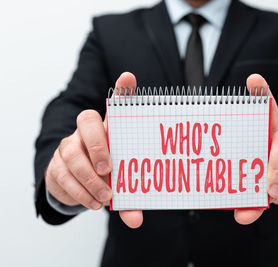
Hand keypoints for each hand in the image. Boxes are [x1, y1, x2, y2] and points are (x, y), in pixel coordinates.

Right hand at [45, 72, 142, 227]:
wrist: (77, 184)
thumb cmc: (106, 174)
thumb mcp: (122, 182)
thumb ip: (129, 197)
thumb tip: (135, 220)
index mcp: (110, 129)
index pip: (116, 103)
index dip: (122, 89)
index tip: (129, 77)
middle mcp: (87, 131)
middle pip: (87, 120)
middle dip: (98, 144)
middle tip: (110, 170)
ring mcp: (70, 145)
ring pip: (74, 153)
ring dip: (90, 179)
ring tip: (105, 198)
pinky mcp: (57, 163)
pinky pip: (63, 175)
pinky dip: (79, 192)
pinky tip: (92, 203)